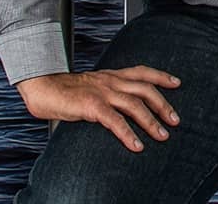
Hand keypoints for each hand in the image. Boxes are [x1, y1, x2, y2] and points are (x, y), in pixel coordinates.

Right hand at [16, 67, 181, 152]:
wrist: (41, 88)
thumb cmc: (64, 92)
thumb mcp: (90, 88)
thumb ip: (105, 94)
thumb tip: (118, 108)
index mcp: (110, 76)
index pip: (141, 71)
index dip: (161, 76)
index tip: (177, 83)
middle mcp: (110, 81)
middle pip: (145, 89)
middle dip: (163, 104)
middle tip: (175, 120)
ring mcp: (101, 92)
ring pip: (135, 104)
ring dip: (151, 121)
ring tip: (162, 136)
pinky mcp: (91, 106)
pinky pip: (115, 120)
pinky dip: (129, 134)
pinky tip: (137, 145)